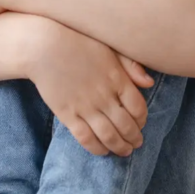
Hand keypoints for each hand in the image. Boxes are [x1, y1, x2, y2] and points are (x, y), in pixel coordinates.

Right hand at [29, 20, 153, 156]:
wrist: (44, 46)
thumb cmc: (78, 42)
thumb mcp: (109, 48)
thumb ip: (130, 65)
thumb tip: (149, 83)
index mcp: (117, 79)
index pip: (138, 107)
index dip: (142, 120)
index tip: (140, 124)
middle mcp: (105, 96)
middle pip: (126, 125)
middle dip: (134, 138)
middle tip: (136, 144)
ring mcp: (86, 107)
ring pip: (109, 136)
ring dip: (120, 147)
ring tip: (124, 152)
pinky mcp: (68, 114)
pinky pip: (86, 138)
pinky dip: (97, 148)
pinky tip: (102, 151)